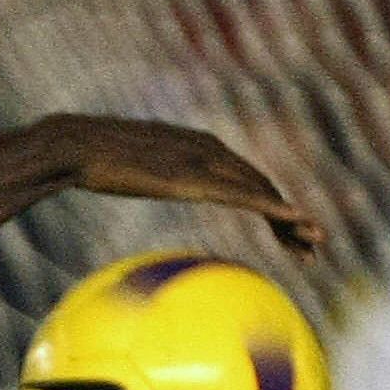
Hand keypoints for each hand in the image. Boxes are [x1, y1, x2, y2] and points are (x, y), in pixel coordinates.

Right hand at [42, 114, 325, 253]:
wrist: (75, 144)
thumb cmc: (89, 159)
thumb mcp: (129, 168)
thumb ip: (146, 174)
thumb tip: (139, 185)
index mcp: (197, 144)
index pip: (244, 177)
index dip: (270, 203)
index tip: (284, 232)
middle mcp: (209, 148)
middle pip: (261, 185)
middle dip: (290, 217)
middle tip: (312, 245)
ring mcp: (203, 161)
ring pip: (261, 192)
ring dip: (292, 220)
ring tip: (314, 244)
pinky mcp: (194, 178)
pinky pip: (243, 196)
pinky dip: (274, 208)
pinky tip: (297, 221)